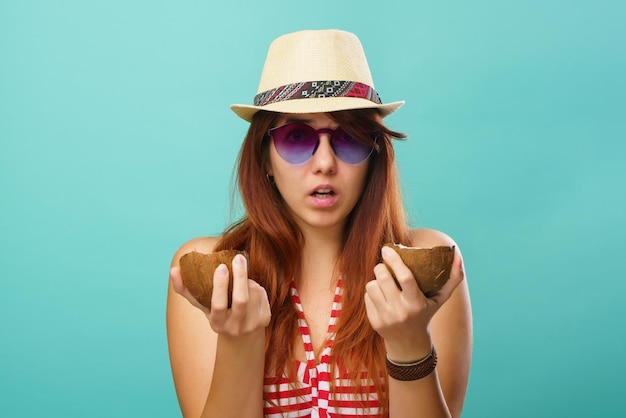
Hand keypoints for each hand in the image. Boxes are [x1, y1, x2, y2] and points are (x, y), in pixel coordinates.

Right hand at [170, 254, 270, 337]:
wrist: (241, 335)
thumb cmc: (218, 313)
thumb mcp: (202, 305)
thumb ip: (186, 288)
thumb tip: (173, 269)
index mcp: (217, 322)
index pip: (218, 304)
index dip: (220, 286)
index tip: (221, 267)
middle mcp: (235, 327)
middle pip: (241, 300)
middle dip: (240, 276)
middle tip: (238, 257)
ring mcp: (252, 325)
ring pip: (254, 293)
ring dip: (248, 281)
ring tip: (241, 281)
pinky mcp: (265, 319)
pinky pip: (263, 295)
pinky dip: (257, 287)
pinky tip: (251, 290)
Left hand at [364, 245, 464, 360]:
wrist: (409, 343)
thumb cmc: (425, 313)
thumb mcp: (440, 299)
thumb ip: (453, 278)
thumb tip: (457, 256)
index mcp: (417, 303)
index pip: (405, 278)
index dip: (395, 261)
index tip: (388, 249)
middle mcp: (400, 311)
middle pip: (384, 278)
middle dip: (381, 267)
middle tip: (384, 264)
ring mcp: (386, 317)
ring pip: (372, 286)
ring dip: (376, 279)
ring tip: (384, 282)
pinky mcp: (374, 321)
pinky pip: (367, 296)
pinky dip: (372, 292)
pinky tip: (381, 296)